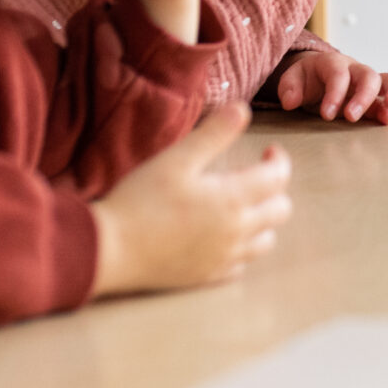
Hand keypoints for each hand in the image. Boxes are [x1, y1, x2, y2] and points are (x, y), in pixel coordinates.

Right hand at [90, 105, 292, 297]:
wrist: (107, 250)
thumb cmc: (140, 200)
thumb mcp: (177, 158)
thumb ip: (215, 133)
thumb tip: (244, 109)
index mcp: (233, 200)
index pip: (279, 178)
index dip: (279, 160)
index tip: (267, 150)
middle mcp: (236, 233)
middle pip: (280, 211)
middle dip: (275, 189)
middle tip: (253, 175)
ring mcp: (223, 259)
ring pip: (265, 241)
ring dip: (262, 220)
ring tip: (239, 205)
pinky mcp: (206, 278)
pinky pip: (240, 265)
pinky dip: (241, 248)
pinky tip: (221, 235)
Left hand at [272, 49, 387, 124]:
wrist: (316, 77)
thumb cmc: (306, 79)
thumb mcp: (292, 79)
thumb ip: (289, 88)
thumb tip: (290, 101)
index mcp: (332, 63)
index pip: (338, 74)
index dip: (335, 94)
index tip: (326, 115)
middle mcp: (354, 69)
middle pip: (367, 75)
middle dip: (362, 97)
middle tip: (351, 117)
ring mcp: (366, 81)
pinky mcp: (374, 96)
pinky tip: (387, 119)